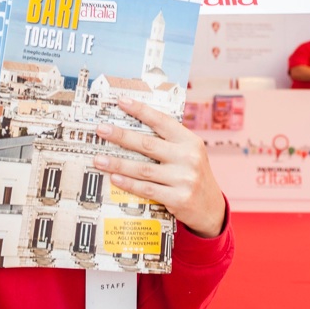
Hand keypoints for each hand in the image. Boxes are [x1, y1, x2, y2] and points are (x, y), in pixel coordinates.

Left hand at [94, 96, 226, 237]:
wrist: (210, 207)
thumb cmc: (192, 174)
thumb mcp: (188, 153)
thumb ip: (167, 141)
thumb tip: (132, 127)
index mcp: (190, 141)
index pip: (162, 121)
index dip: (141, 110)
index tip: (121, 102)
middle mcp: (188, 158)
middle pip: (147, 144)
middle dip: (121, 136)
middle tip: (101, 130)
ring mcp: (184, 179)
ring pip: (143, 169)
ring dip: (118, 163)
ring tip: (99, 159)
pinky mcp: (178, 198)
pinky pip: (146, 189)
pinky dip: (128, 183)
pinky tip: (114, 178)